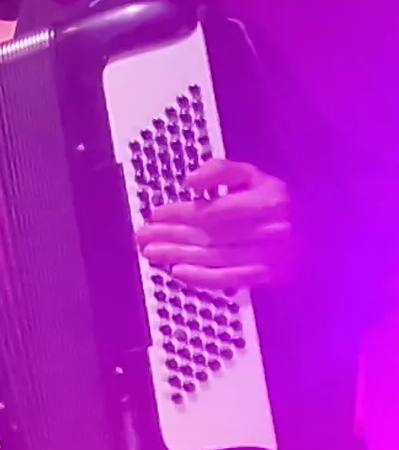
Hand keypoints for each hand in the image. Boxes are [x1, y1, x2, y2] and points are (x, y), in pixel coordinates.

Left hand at [138, 158, 297, 290]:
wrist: (306, 226)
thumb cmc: (271, 199)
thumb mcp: (251, 175)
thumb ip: (221, 171)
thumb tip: (191, 180)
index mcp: (268, 200)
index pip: (216, 210)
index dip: (182, 213)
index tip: (156, 213)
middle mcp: (271, 229)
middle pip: (212, 234)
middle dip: (173, 235)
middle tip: (143, 235)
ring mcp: (271, 255)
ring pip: (216, 256)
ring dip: (179, 255)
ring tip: (151, 252)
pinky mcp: (267, 274)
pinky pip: (229, 278)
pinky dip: (202, 277)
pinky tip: (178, 271)